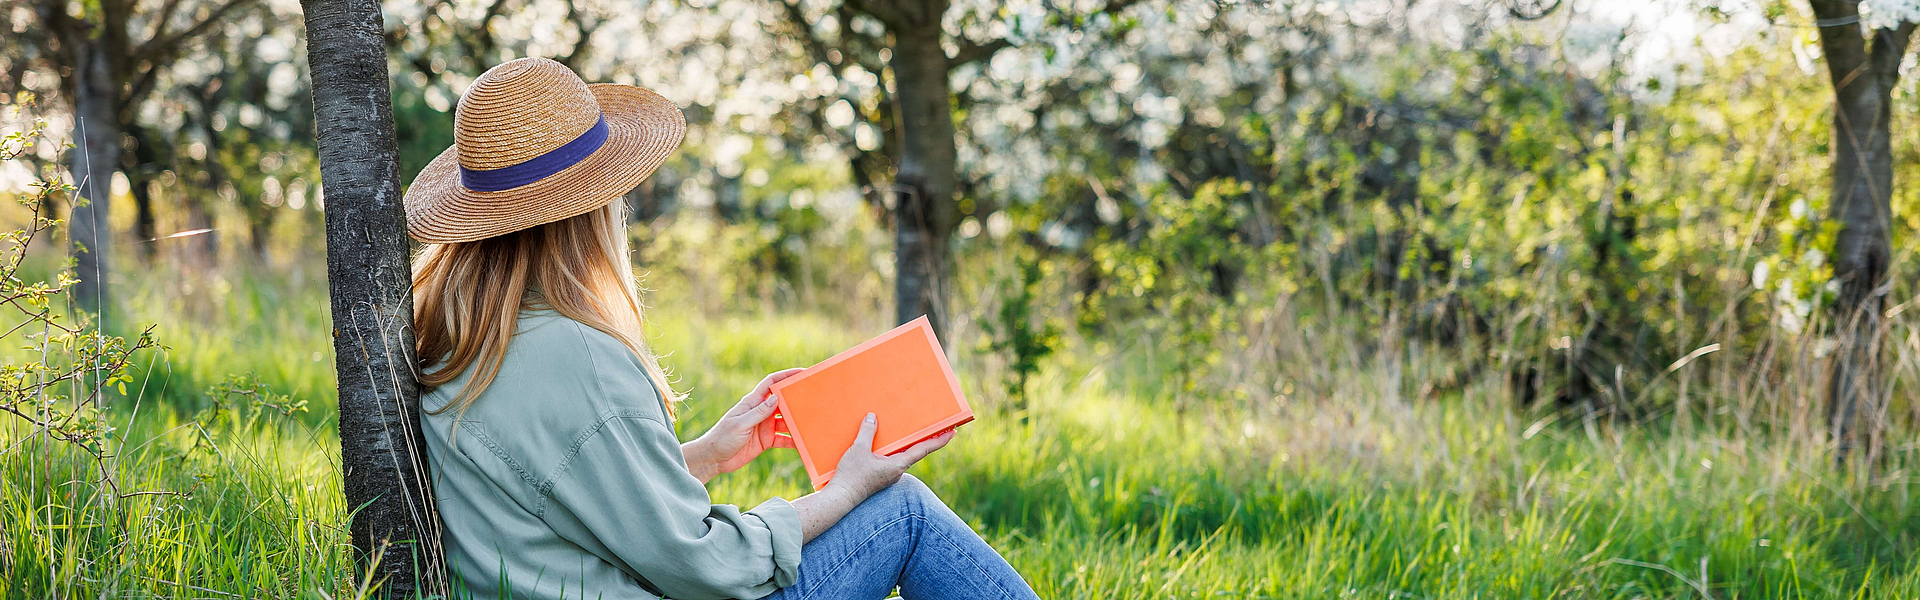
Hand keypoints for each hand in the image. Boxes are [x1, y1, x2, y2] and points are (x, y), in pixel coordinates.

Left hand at [686, 368, 804, 481]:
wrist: (713, 459)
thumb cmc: (722, 438)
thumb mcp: (740, 425)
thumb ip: (759, 413)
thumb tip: (776, 398)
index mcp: (752, 403)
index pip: (771, 384)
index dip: (785, 376)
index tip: (801, 373)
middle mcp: (760, 412)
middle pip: (782, 402)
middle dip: (797, 399)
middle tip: (814, 398)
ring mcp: (764, 426)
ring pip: (786, 421)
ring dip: (797, 422)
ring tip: (812, 422)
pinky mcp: (766, 440)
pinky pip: (784, 439)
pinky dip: (793, 440)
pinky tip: (803, 443)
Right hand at [826, 412, 955, 499]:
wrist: (841, 498)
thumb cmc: (852, 476)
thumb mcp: (859, 450)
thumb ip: (867, 432)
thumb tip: (873, 417)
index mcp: (898, 464)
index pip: (923, 450)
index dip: (939, 441)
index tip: (952, 432)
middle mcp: (897, 471)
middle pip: (916, 452)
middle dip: (926, 440)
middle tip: (936, 427)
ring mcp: (889, 475)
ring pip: (902, 457)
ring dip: (908, 445)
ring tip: (910, 431)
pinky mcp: (881, 477)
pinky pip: (891, 461)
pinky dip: (894, 451)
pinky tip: (885, 444)